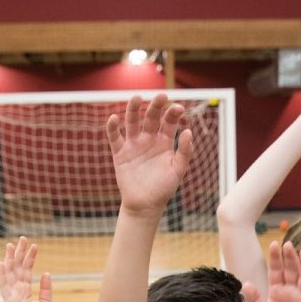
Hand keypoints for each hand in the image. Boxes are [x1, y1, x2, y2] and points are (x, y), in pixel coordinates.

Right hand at [0, 238, 51, 301]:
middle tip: (23, 239)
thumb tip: (47, 273)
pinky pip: (3, 286)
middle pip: (17, 268)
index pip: (27, 271)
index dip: (30, 258)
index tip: (34, 246)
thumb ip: (46, 289)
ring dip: (10, 259)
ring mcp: (12, 296)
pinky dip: (2, 275)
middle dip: (20, 253)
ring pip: (9, 274)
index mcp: (25, 291)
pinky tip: (2, 263)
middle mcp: (17, 291)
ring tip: (11, 245)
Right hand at [106, 94, 192, 215]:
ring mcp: (133, 144)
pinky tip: (114, 118)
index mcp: (164, 141)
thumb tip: (188, 131)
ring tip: (136, 98)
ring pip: (132, 121)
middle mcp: (148, 138)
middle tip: (161, 96)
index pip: (169, 122)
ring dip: (133, 109)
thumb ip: (184, 152)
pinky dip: (112, 127)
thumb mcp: (177, 171)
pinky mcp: (120, 152)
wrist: (145, 206)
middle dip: (156, 106)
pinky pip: (115, 137)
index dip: (173, 113)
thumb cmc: (163, 188)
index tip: (178, 108)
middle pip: (151, 116)